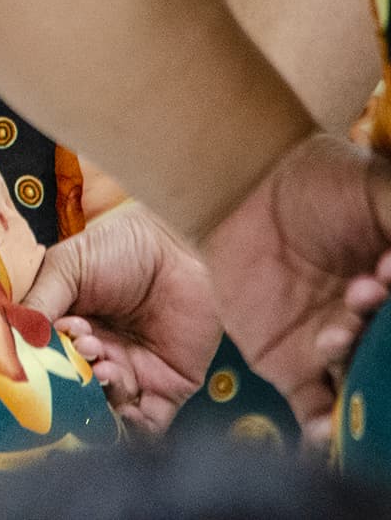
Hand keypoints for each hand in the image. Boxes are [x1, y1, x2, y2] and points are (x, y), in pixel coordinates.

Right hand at [24, 205, 219, 432]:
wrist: (172, 247)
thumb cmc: (115, 248)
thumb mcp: (65, 267)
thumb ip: (40, 301)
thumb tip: (13, 336)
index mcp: (66, 333)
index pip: (47, 362)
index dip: (47, 359)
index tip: (57, 333)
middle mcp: (95, 358)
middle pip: (74, 390)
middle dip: (75, 379)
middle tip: (85, 349)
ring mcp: (130, 374)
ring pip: (106, 409)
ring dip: (101, 396)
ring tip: (106, 365)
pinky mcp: (167, 387)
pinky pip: (149, 424)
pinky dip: (135, 427)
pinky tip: (126, 409)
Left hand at [204, 134, 390, 446]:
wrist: (238, 185)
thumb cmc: (316, 181)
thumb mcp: (380, 190)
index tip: (388, 275)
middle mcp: (375, 326)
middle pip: (390, 356)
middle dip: (382, 338)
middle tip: (366, 296)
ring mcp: (337, 349)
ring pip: (363, 386)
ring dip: (358, 373)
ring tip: (336, 330)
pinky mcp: (290, 366)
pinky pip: (316, 410)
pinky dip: (326, 429)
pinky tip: (330, 432)